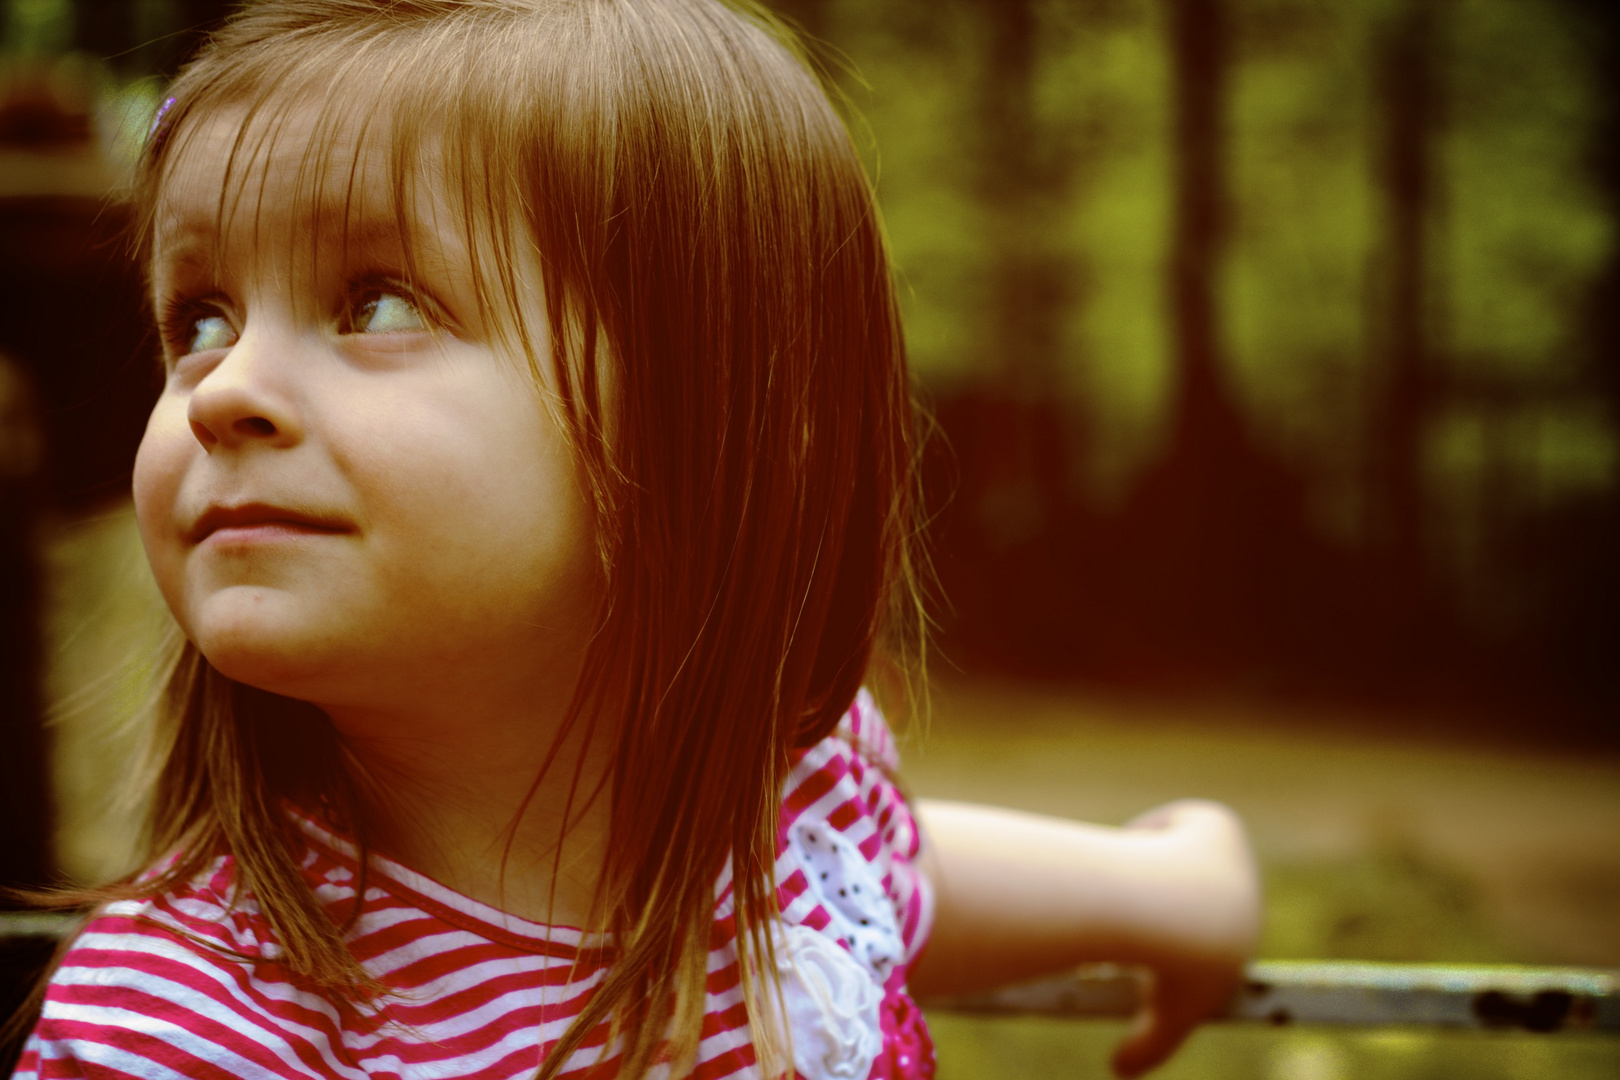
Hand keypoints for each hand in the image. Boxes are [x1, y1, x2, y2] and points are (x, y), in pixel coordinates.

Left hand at [1109, 800, 1260, 1076]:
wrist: (1188, 919)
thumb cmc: (1180, 969)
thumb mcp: (1166, 1017)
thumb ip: (1148, 1044)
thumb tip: (1119, 1067)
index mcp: (1242, 933)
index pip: (1207, 929)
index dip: (1171, 933)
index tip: (1140, 937)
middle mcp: (1248, 892)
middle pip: (1188, 885)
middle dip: (1154, 895)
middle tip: (1115, 907)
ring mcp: (1236, 856)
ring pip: (1178, 850)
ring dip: (1149, 861)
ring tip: (1120, 880)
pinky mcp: (1221, 821)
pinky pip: (1176, 822)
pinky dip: (1151, 831)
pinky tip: (1138, 847)